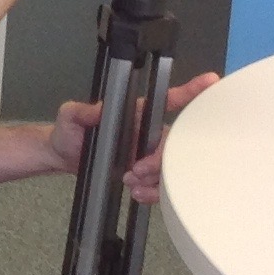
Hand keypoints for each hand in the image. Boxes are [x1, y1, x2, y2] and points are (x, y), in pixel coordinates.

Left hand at [41, 70, 219, 203]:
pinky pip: (161, 184)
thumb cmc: (69, 131)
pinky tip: (137, 192)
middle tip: (137, 169)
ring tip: (131, 181)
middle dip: (161, 159)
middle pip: (173, 143)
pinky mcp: (146, 174)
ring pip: (172, 167)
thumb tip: (99, 109)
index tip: (210, 81)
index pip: (168, 100)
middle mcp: (149, 133)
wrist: (63, 158)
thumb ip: (81, 111)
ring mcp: (149, 154)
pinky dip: (152, 191)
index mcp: (137, 114)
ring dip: (156, 179)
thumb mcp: (70, 117)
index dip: (191, 91)